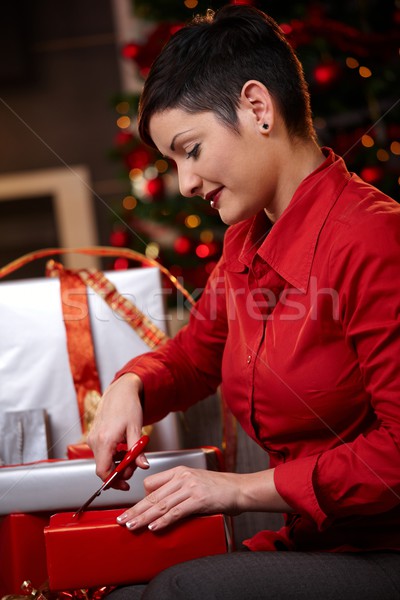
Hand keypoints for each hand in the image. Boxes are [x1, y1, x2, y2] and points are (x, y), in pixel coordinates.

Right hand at [87, 373, 148, 489]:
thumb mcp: (136, 429)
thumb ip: (137, 451)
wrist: (120, 391)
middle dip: (120, 470)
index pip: (103, 471)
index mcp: (105, 440)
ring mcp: (92, 438)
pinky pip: (101, 453)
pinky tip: (123, 447)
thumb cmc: (127, 406)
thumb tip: (143, 466)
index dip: (114, 482)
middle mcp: (95, 440)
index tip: (125, 484)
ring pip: (103, 461)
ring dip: (117, 462)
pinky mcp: (93, 436)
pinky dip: (113, 455)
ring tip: (131, 452)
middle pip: (104, 468)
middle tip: (135, 463)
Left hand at [116, 466, 292, 528]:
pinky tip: (154, 527)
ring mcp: (190, 488)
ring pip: (161, 504)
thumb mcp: (195, 482)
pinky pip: (176, 511)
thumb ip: (178, 490)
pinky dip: (164, 520)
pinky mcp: (198, 499)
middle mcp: (183, 477)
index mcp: (180, 471)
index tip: (131, 509)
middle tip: (122, 519)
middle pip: (153, 495)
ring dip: (144, 517)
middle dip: (135, 509)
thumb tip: (161, 506)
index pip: (152, 483)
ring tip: (132, 526)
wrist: (240, 489)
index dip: (141, 498)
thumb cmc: (219, 488)